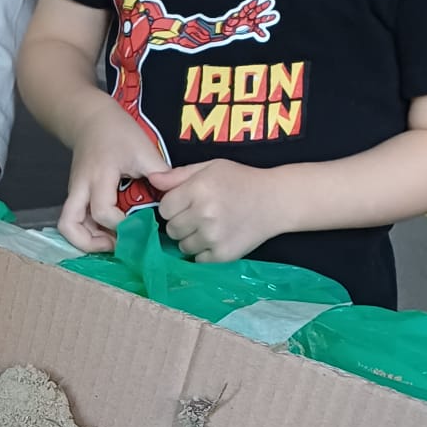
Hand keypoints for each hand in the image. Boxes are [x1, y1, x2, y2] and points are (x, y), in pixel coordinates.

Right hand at [57, 103, 165, 252]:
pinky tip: (108, 233)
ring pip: (68, 226)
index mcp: (99, 177)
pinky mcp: (76, 196)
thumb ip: (160, 173)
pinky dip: (88, 232)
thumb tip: (173, 199)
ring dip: (87, 240)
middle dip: (90, 243)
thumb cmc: (118, 132)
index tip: (138, 227)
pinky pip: (75, 221)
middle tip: (115, 245)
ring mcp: (75, 194)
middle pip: (69, 225)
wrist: (91, 119)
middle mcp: (81, 189)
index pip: (103, 211)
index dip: (120, 226)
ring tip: (111, 243)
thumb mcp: (143, 149)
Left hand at [150, 160, 285, 263]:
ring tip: (209, 227)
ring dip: (191, 238)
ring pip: (182, 246)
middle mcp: (204, 214)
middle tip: (199, 215)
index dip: (173, 206)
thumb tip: (151, 180)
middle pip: (171, 229)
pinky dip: (204, 251)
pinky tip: (217, 238)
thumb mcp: (210, 167)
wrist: (275, 201)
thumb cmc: (240, 180)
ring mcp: (213, 236)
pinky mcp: (222, 255)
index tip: (186, 203)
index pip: (164, 208)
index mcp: (198, 189)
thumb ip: (178, 175)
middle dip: (181, 223)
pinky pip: (197, 258)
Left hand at [220, 0, 278, 41]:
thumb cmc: (226, 25)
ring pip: (259, 19)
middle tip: (269, 2)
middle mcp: (247, 16)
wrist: (226, 30)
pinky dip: (261, 33)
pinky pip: (257, 30)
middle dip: (262, 7)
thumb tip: (234, 21)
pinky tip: (264, 35)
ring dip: (266, 18)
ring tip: (274, 16)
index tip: (256, 0)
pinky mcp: (251, 28)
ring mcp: (250, 22)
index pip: (247, 8)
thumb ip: (230, 22)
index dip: (252, 4)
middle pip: (256, 11)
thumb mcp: (226, 23)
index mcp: (241, 13)